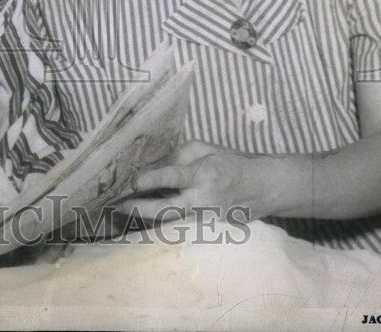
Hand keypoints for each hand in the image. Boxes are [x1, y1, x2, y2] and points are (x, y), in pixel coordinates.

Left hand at [118, 140, 266, 221]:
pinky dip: (162, 223)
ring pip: (169, 223)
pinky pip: (179, 227)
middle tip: (119, 206)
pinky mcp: (208, 230)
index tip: (133, 182)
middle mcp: (203, 200)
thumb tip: (152, 169)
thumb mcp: (204, 149)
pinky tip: (145, 219)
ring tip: (124, 213)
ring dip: (146, 219)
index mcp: (202, 175)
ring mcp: (205, 219)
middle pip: (166, 210)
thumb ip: (177, 157)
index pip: (172, 178)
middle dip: (139, 210)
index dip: (151, 180)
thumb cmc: (229, 163)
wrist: (261, 187)